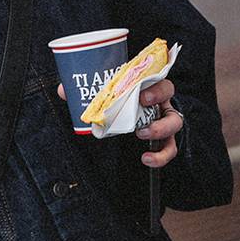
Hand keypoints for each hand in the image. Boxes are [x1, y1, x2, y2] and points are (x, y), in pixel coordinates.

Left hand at [54, 80, 182, 168]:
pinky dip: (160, 156)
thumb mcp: (105, 91)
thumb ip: (86, 89)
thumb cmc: (119, 96)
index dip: (156, 88)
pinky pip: (168, 148)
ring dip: (161, 130)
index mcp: (149, 86)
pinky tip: (146, 159)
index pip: (161, 81)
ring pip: (175, 124)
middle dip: (159, 103)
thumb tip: (64, 91)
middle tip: (142, 109)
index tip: (142, 95)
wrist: (125, 111)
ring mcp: (163, 120)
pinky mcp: (162, 138)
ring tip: (142, 134)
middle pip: (170, 98)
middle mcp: (161, 102)